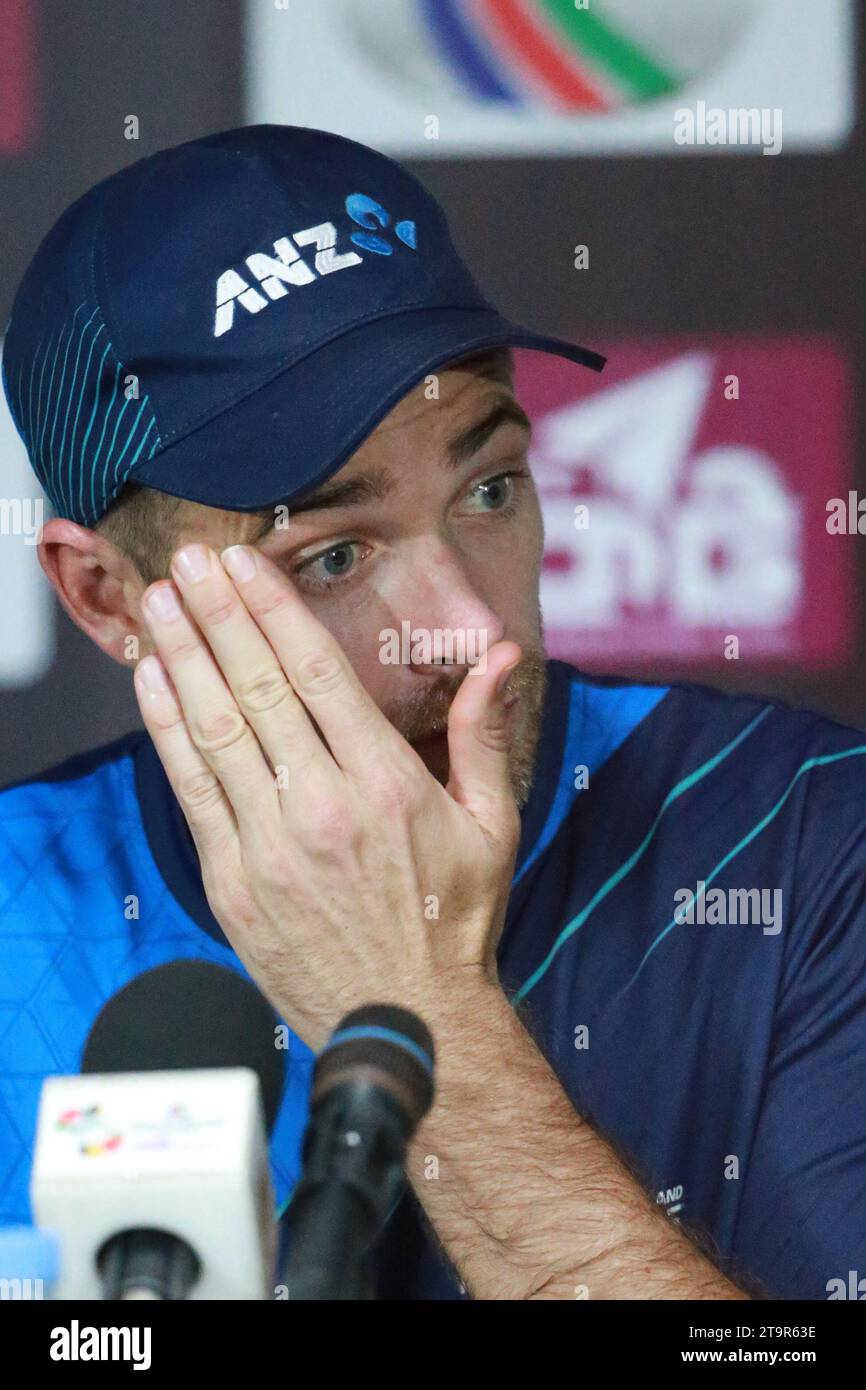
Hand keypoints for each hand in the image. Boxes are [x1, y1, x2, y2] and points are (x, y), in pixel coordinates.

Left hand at [133, 542, 522, 1049]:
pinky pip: (191, 789)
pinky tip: (154, 682)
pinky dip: (167, 730)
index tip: (244, 565)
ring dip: (183, 657)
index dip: (273, 609)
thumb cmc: (455, 922)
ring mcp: (270, 846)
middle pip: (257, 686)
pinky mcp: (232, 883)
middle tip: (191, 560)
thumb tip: (502, 656)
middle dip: (219, 614)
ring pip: (215, 729)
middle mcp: (323, 806)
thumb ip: (484, 733)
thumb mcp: (493, 824)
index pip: (316, 672)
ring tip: (162, 602)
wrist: (408, 1023)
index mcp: (387, 784)